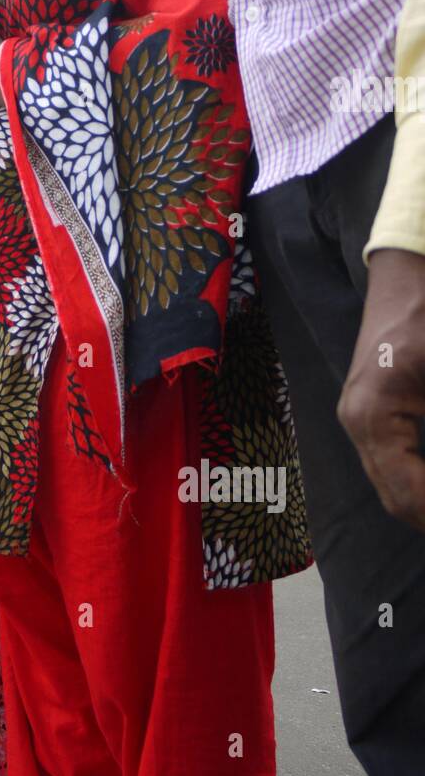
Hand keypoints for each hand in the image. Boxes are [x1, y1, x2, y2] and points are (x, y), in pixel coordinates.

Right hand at [338, 248, 424, 531]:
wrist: (409, 274)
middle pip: (395, 499)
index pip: (406, 492)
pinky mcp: (372, 413)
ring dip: (423, 501)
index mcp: (373, 415)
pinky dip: (419, 482)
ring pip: (392, 487)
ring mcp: (359, 418)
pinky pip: (393, 465)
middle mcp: (357, 422)